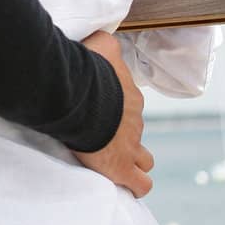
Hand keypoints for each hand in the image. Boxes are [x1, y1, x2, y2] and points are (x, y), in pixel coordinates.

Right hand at [75, 30, 152, 196]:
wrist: (80, 96)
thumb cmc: (87, 70)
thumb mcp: (100, 45)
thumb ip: (106, 45)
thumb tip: (107, 40)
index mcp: (130, 96)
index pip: (129, 105)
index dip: (115, 110)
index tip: (97, 110)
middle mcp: (135, 121)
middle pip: (134, 131)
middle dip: (122, 135)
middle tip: (99, 134)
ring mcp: (132, 145)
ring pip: (144, 159)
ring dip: (133, 160)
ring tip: (112, 161)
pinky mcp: (122, 167)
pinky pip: (140, 184)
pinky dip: (134, 184)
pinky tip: (123, 183)